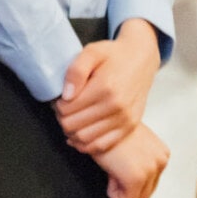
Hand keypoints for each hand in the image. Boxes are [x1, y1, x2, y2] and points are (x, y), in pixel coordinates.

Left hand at [55, 20, 159, 153]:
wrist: (141, 59)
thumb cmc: (113, 55)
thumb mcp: (91, 52)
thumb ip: (76, 71)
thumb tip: (66, 95)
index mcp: (104, 88)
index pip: (67, 109)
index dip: (56, 106)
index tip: (56, 100)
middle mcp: (116, 107)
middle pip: (74, 126)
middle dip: (61, 119)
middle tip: (60, 110)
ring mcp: (125, 119)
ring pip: (87, 139)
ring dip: (71, 133)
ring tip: (69, 120)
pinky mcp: (130, 127)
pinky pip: (104, 145)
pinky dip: (87, 145)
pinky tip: (78, 137)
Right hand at [92, 124, 167, 197]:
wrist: (92, 117)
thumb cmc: (103, 126)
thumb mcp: (126, 139)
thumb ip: (135, 157)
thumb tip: (125, 178)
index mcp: (161, 152)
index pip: (150, 184)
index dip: (128, 178)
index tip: (116, 161)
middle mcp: (161, 161)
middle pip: (145, 195)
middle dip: (125, 187)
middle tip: (112, 167)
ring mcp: (150, 169)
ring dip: (119, 189)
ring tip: (110, 168)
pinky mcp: (136, 177)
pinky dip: (113, 193)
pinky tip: (108, 173)